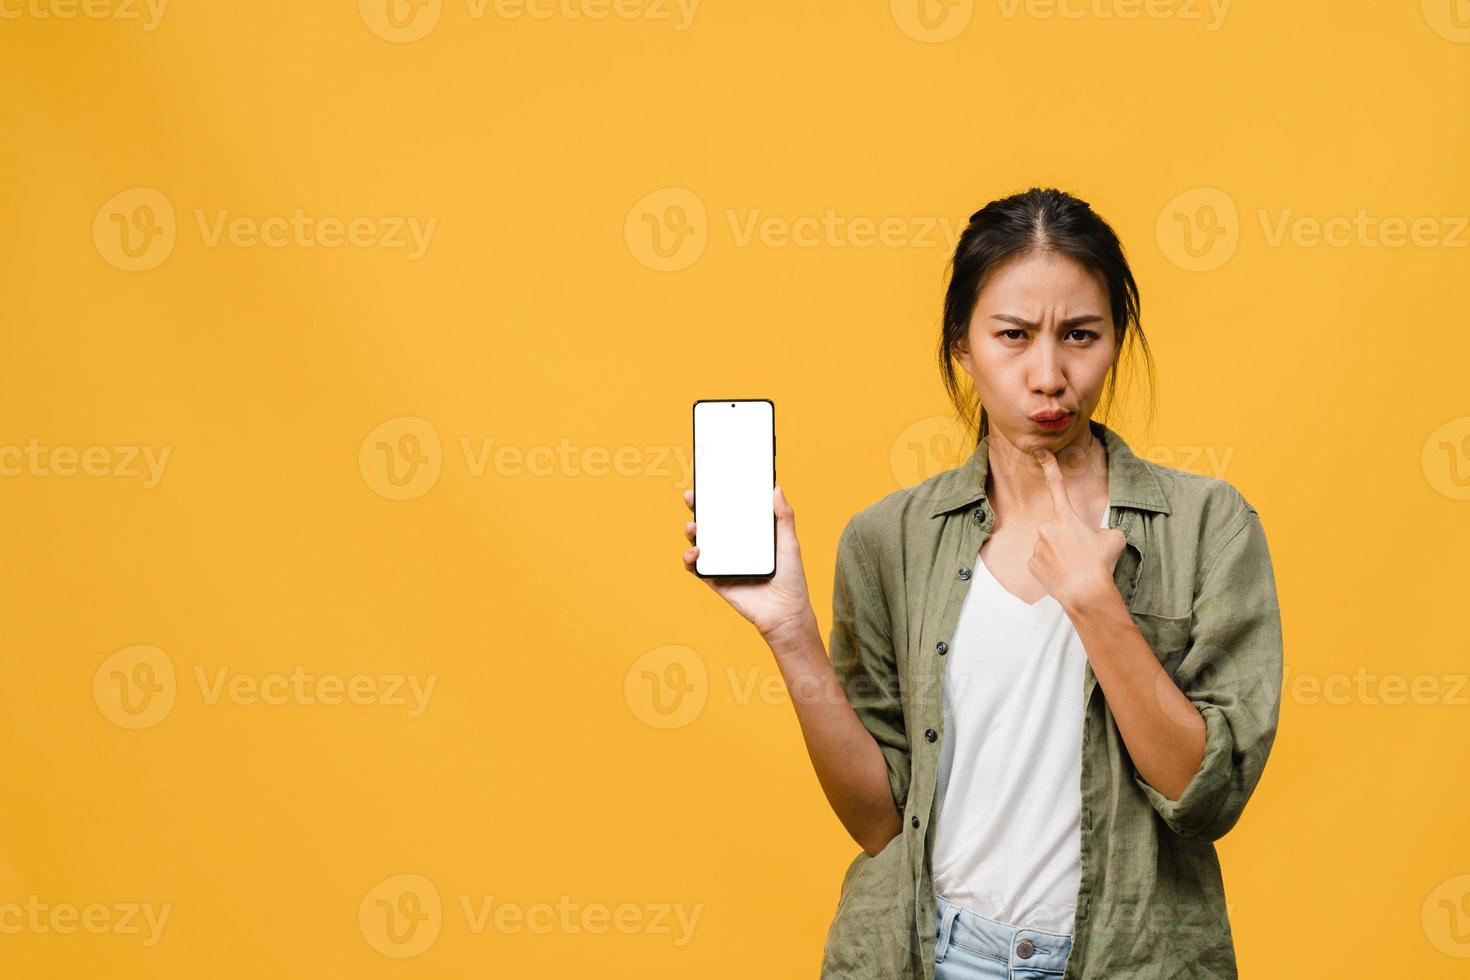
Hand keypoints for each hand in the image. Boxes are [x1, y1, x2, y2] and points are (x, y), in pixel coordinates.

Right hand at [680, 485, 817, 641]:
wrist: (785, 613)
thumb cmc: (792, 579)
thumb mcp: (790, 543)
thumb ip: (784, 517)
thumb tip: (777, 488)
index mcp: (749, 534)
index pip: (730, 509)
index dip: (718, 495)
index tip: (710, 479)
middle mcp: (733, 546)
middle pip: (710, 522)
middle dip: (697, 507)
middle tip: (691, 496)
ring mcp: (722, 562)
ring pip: (698, 542)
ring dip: (690, 531)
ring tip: (693, 526)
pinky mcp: (715, 579)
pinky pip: (696, 567)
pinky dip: (690, 558)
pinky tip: (697, 552)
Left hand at [1029, 448, 1127, 608]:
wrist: (1086, 593)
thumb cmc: (1100, 564)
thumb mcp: (1113, 539)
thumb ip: (1103, 530)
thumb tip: (1099, 536)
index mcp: (1065, 517)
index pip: (1057, 485)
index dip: (1049, 466)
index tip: (1039, 452)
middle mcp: (1046, 528)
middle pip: (1059, 527)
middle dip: (1070, 537)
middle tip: (1083, 554)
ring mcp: (1037, 547)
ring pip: (1051, 545)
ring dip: (1062, 553)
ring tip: (1076, 567)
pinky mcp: (1031, 564)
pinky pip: (1044, 560)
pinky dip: (1054, 566)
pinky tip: (1064, 575)